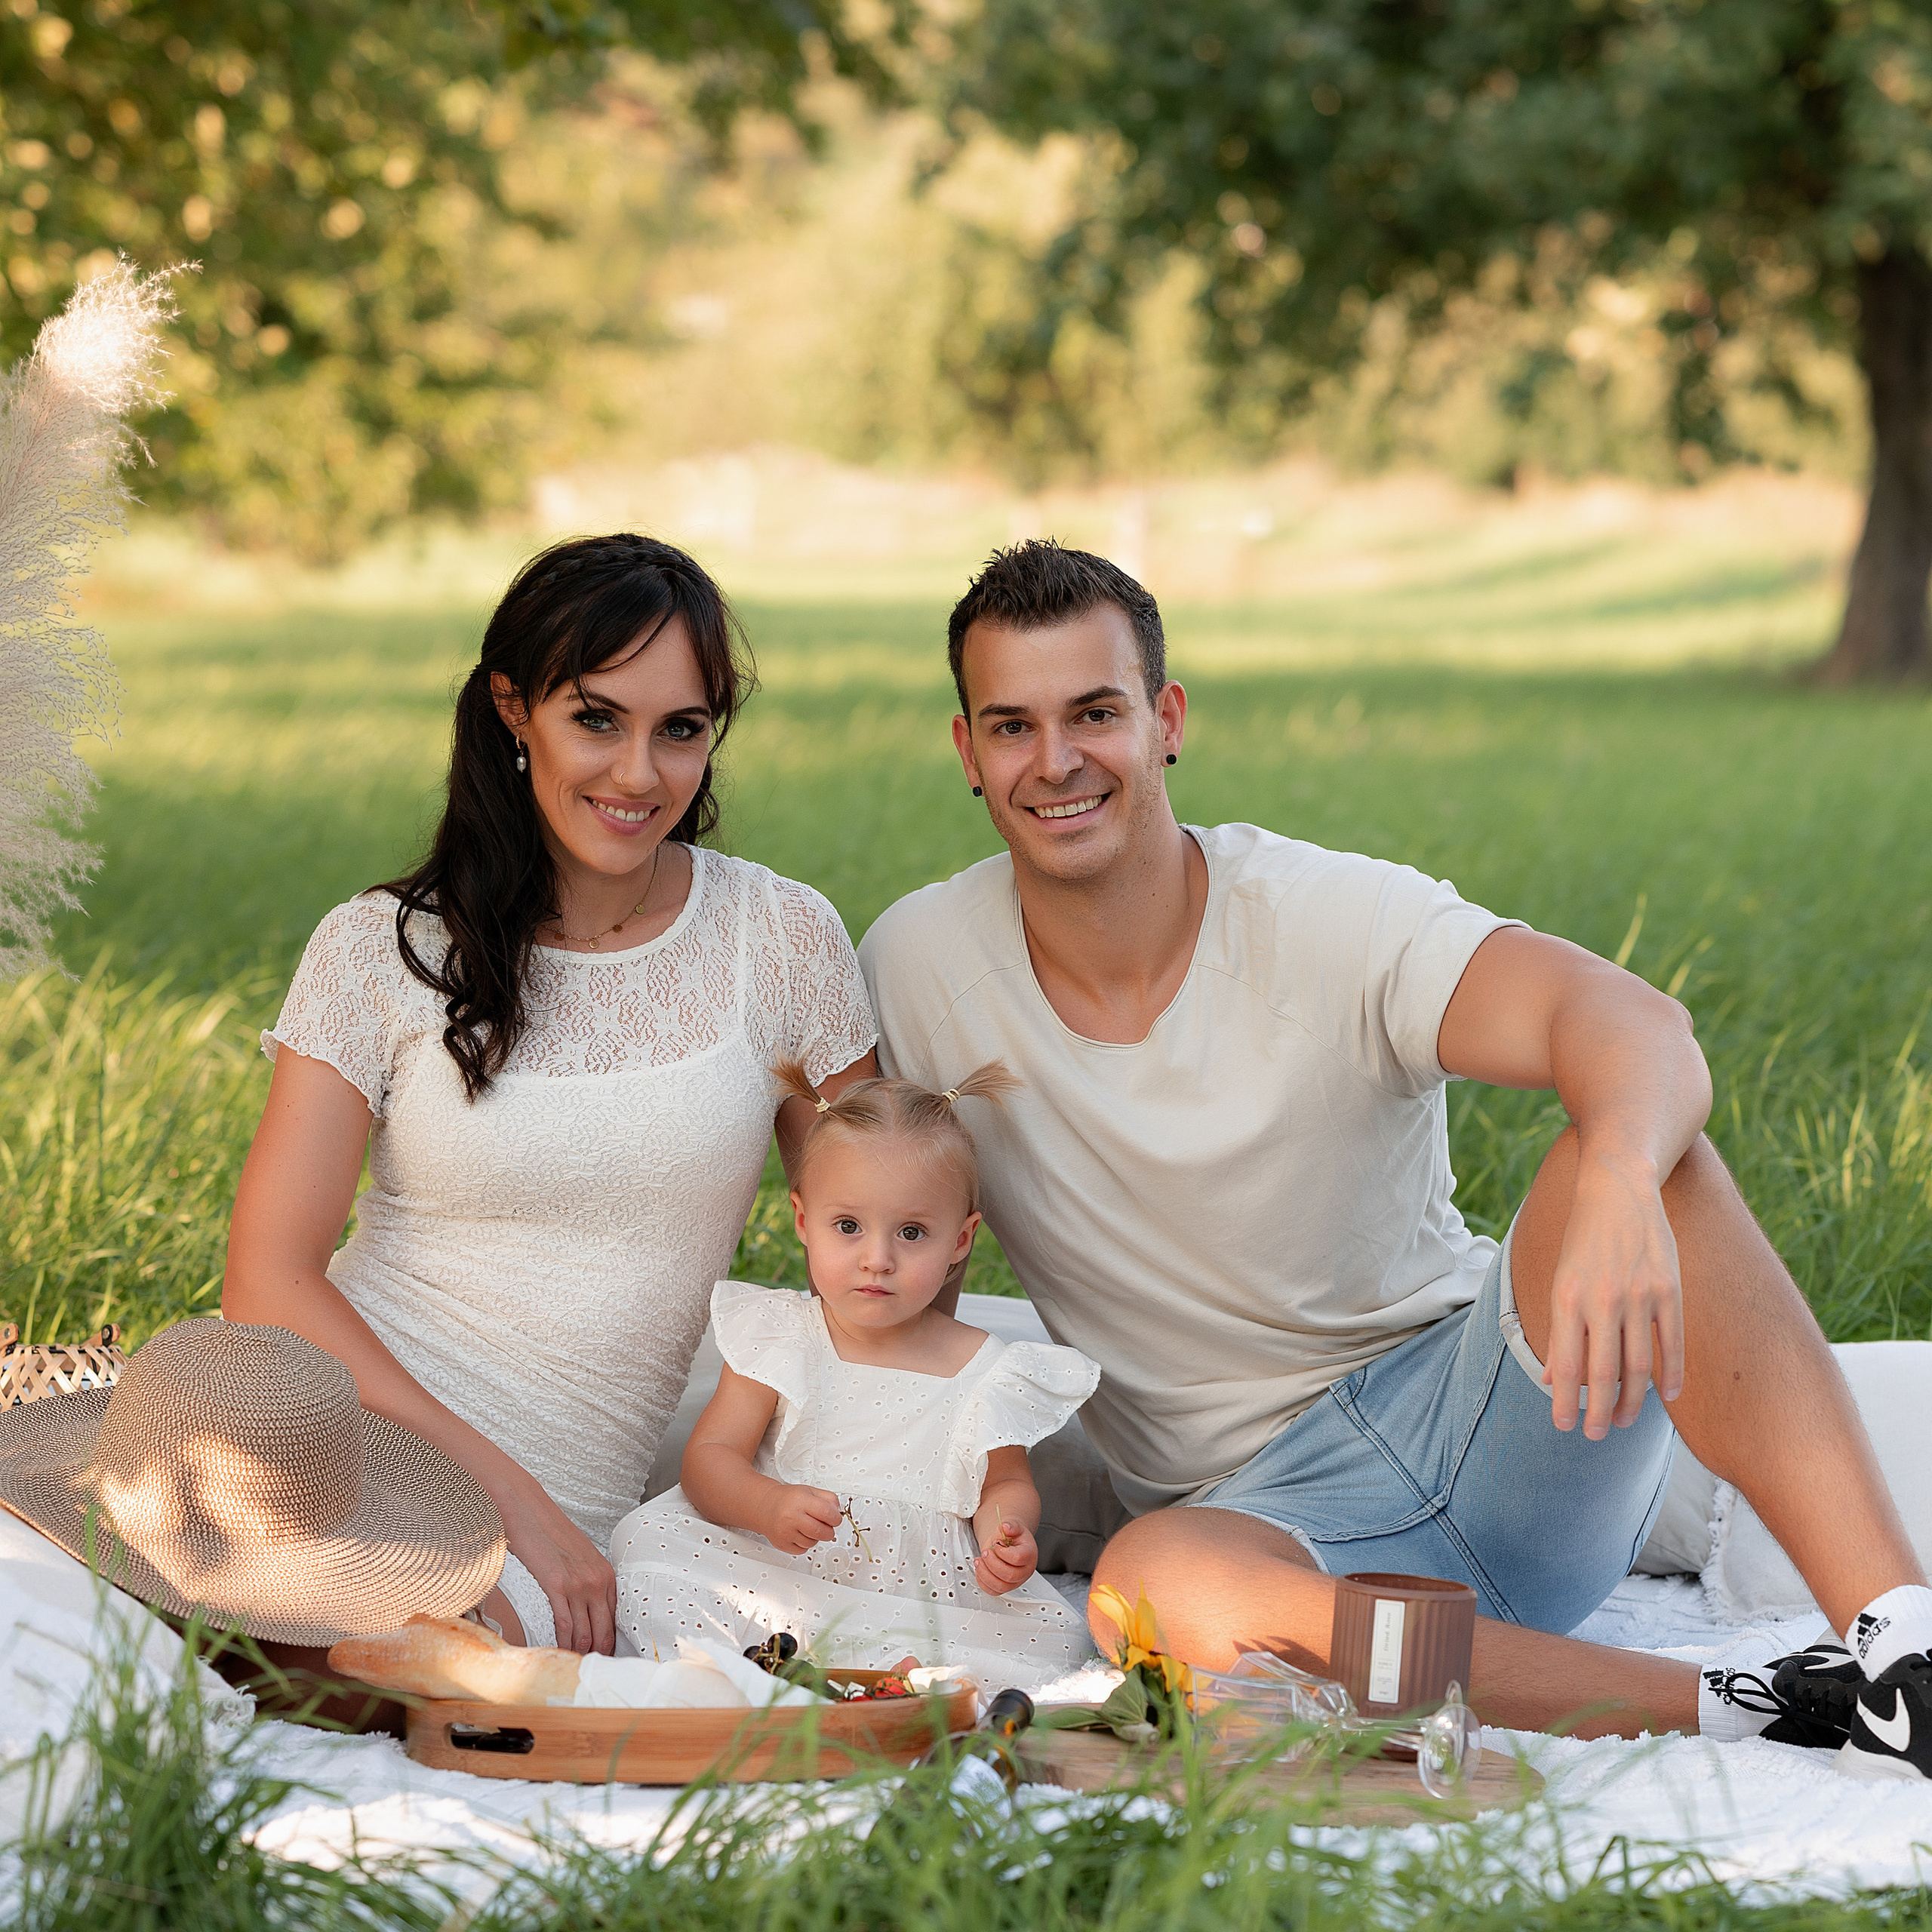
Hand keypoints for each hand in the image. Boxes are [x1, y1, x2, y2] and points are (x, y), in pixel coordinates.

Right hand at [496, 1480, 616, 1655]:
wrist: (530, 1511)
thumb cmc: (552, 1535)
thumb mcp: (581, 1558)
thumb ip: (588, 1583)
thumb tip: (588, 1612)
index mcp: (607, 1575)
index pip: (615, 1620)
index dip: (609, 1644)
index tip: (603, 1659)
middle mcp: (598, 1581)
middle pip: (604, 1632)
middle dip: (598, 1655)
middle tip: (589, 1671)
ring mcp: (579, 1584)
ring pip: (585, 1633)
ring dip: (580, 1654)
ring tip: (574, 1668)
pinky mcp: (556, 1585)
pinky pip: (564, 1625)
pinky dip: (563, 1644)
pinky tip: (559, 1654)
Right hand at [765, 1484, 841, 1554]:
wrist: (766, 1507)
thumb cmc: (789, 1499)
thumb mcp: (810, 1491)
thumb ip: (828, 1498)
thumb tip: (838, 1512)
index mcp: (800, 1501)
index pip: (826, 1513)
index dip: (836, 1518)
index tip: (836, 1519)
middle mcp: (791, 1517)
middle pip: (821, 1532)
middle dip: (829, 1531)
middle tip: (826, 1526)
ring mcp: (786, 1532)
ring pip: (813, 1542)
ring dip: (816, 1537)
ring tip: (809, 1527)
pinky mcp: (782, 1544)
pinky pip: (803, 1550)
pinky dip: (806, 1543)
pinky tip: (800, 1533)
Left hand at [974, 1519, 1036, 1595]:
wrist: (1010, 1543)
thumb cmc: (1013, 1537)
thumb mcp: (1014, 1526)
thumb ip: (1010, 1525)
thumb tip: (1005, 1527)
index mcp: (1029, 1554)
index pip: (1018, 1558)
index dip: (1004, 1552)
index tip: (996, 1544)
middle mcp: (1025, 1571)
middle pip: (1010, 1575)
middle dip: (993, 1564)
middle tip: (985, 1552)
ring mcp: (1015, 1581)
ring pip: (1001, 1586)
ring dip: (985, 1574)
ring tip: (978, 1561)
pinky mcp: (1005, 1587)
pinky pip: (993, 1591)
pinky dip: (983, 1582)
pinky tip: (980, 1569)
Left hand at [1544, 1155, 1685, 1439]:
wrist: (1618, 1188)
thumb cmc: (1583, 1239)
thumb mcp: (1560, 1278)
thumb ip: (1559, 1330)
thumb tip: (1552, 1379)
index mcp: (1568, 1297)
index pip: (1567, 1364)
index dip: (1566, 1401)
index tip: (1564, 1426)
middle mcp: (1602, 1299)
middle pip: (1604, 1373)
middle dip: (1598, 1411)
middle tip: (1596, 1435)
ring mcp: (1639, 1296)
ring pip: (1639, 1365)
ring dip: (1632, 1401)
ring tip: (1622, 1421)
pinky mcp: (1669, 1290)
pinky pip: (1672, 1343)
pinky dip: (1671, 1375)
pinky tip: (1667, 1397)